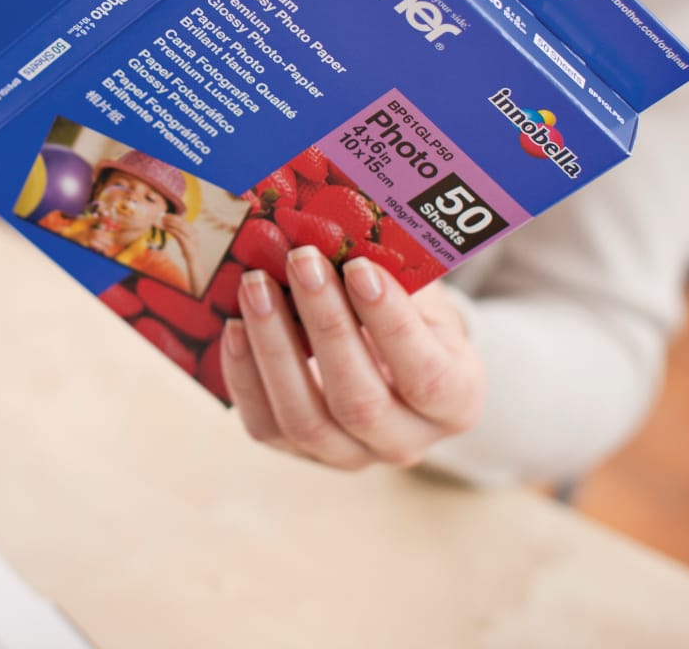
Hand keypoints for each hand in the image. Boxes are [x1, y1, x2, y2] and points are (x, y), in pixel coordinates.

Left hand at [162, 212, 200, 273]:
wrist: (194, 260)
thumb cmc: (188, 250)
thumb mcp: (183, 240)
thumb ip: (179, 233)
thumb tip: (169, 227)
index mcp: (193, 230)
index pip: (183, 220)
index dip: (174, 217)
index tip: (166, 215)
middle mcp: (192, 231)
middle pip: (180, 222)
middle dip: (171, 218)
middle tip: (162, 216)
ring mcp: (190, 236)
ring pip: (179, 226)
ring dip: (170, 222)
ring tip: (162, 221)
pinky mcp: (186, 242)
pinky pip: (177, 233)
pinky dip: (170, 229)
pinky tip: (164, 228)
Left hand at [222, 246, 482, 468]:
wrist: (397, 356)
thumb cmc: (413, 314)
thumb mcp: (423, 293)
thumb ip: (396, 274)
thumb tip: (338, 233)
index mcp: (457, 401)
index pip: (426, 376)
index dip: (390, 324)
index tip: (358, 267)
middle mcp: (406, 442)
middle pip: (359, 402)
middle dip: (324, 325)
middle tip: (300, 261)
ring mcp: (350, 456)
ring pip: (305, 419)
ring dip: (274, 347)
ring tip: (255, 286)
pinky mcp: (300, 452)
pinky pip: (264, 425)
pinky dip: (244, 374)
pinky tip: (232, 325)